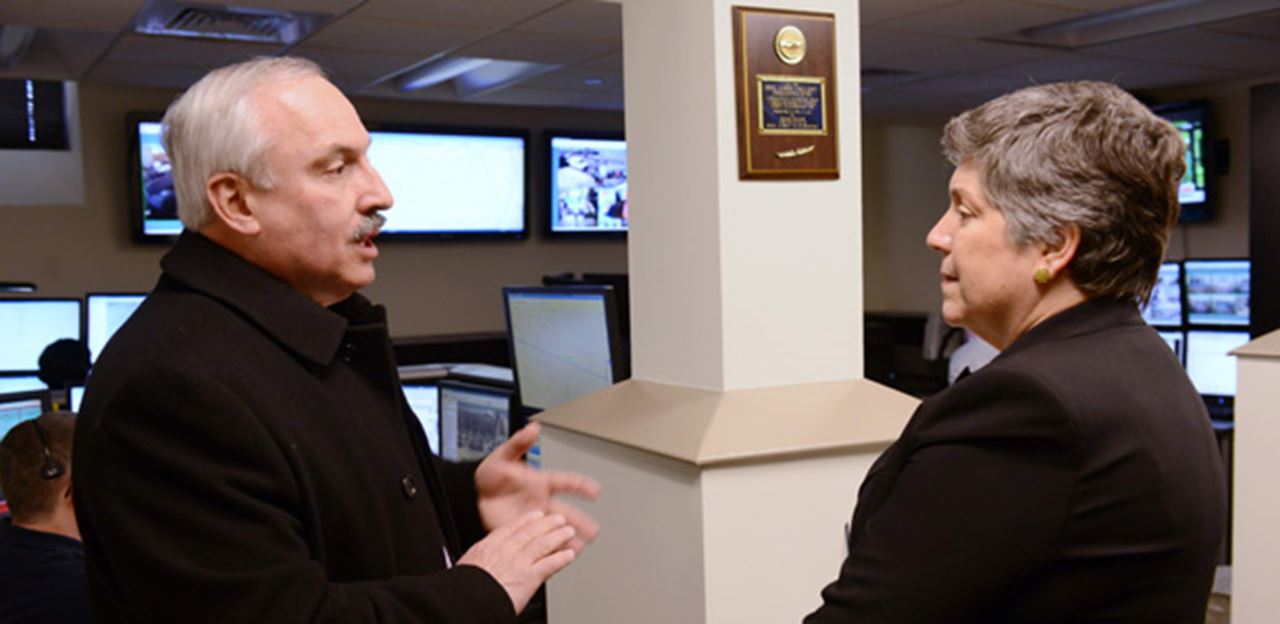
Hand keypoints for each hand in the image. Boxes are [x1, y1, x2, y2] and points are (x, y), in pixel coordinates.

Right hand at [458, 511, 576, 613]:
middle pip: (531, 532)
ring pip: (543, 544)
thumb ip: (481, 560)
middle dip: (547, 524)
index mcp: (489, 546)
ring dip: (558, 537)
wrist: (468, 601)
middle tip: (558, 519)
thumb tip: (480, 563)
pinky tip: (569, 555)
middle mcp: (507, 551)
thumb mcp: (468, 565)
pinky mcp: (530, 577)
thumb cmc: (465, 589)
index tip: (536, 515)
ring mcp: (520, 563)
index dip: (527, 520)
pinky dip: (562, 559)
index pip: (512, 528)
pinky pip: (550, 564)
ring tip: (568, 532)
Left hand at [476, 422, 600, 550]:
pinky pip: (539, 540)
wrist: (476, 496)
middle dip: (580, 521)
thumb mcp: (503, 456)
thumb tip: (532, 428)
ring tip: (579, 547)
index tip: (594, 490)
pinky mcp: (523, 531)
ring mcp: (534, 518)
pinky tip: (557, 554)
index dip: (580, 486)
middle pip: (565, 512)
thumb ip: (519, 443)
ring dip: (567, 538)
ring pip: (555, 529)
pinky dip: (549, 548)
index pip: (565, 483)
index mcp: (541, 483)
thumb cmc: (493, 474)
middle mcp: (542, 501)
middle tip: (593, 530)